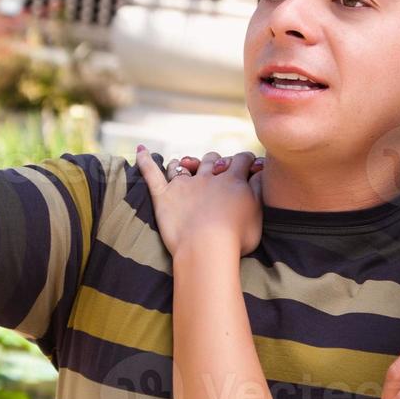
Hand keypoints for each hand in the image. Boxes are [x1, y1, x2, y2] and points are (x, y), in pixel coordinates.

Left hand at [135, 149, 263, 257]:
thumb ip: (258, 189)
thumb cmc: (236, 238)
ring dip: (185, 164)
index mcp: (233, 180)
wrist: (207, 248)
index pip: (241, 160)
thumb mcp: (258, 213)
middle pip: (212, 159)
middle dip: (215, 162)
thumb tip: (259, 172)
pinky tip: (140, 150)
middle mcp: (208, 177)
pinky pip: (151, 174)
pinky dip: (145, 161)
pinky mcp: (164, 196)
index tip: (248, 164)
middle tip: (218, 170)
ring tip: (185, 165)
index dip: (245, 160)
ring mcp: (184, 185)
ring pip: (184, 165)